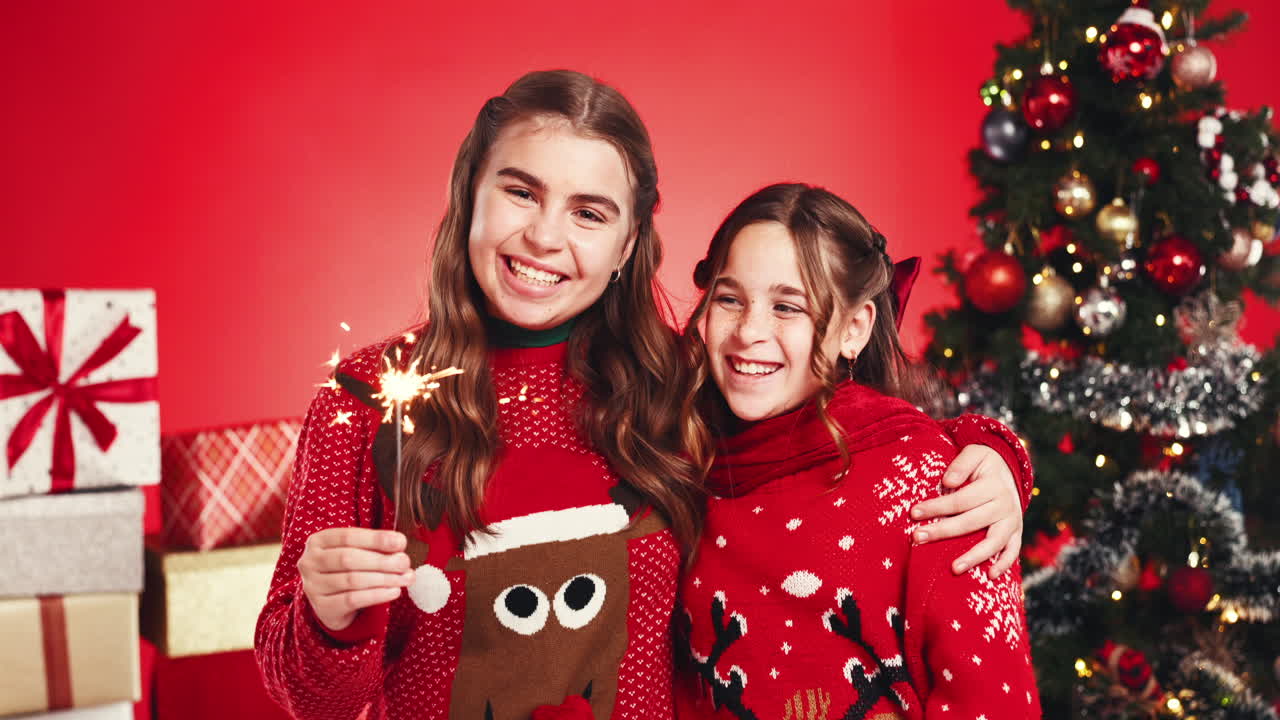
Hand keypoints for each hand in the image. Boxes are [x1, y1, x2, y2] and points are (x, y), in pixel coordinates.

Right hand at [298, 527, 412, 631]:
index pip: (348, 536)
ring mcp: (313, 586)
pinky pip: (353, 600)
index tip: (400, 542)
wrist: (331, 602)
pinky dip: (377, 595)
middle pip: (349, 558)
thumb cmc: (346, 569)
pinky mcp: (322, 607)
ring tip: (405, 578)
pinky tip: (394, 591)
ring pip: (352, 580)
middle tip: (405, 563)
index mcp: (318, 541)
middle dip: (382, 560)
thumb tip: (399, 545)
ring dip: (384, 578)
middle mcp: (310, 562)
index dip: (376, 539)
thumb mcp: (355, 552)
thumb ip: (375, 546)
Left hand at [909, 445, 1022, 577]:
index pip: (960, 500)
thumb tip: (947, 482)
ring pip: (993, 542)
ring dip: (974, 556)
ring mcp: (1012, 521)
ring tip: (953, 568)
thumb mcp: (974, 453)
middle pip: (971, 522)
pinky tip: (990, 576)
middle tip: (917, 537)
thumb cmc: (984, 463)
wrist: (1009, 469)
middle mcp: (1005, 505)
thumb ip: (961, 464)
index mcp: (993, 486)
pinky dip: (1004, 564)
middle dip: (942, 531)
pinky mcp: (1016, 532)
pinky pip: (1013, 550)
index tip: (914, 513)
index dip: (936, 507)